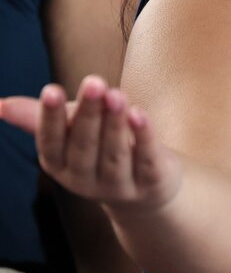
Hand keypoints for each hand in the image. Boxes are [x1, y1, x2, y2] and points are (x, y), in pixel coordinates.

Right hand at [0, 76, 180, 212]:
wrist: (144, 190)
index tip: (51, 89)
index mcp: (59, 164)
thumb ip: (37, 118)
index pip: (50, 142)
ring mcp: (118, 184)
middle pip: (84, 145)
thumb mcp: (68, 133)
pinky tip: (140, 113)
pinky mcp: (150, 182)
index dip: (50, 118)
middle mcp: (85, 178)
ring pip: (114, 152)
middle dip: (88, 113)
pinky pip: (146, 158)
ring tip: (116, 93)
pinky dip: (144, 136)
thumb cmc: (97, 149)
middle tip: (94, 82)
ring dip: (114, 122)